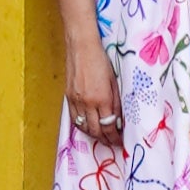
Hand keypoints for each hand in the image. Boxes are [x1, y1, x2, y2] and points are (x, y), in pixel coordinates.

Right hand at [61, 38, 123, 152]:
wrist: (82, 46)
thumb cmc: (101, 60)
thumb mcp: (114, 81)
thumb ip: (116, 102)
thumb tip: (119, 120)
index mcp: (102, 98)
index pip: (109, 126)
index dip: (115, 138)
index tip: (121, 142)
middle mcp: (88, 103)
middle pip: (96, 131)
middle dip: (106, 140)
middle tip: (113, 143)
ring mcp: (76, 101)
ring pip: (84, 127)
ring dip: (94, 135)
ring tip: (102, 138)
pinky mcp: (68, 97)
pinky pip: (74, 119)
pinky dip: (82, 127)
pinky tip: (88, 128)